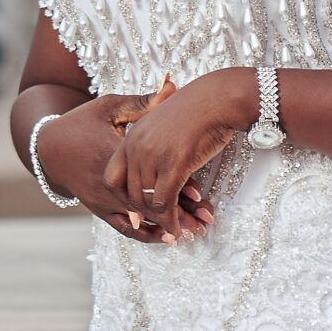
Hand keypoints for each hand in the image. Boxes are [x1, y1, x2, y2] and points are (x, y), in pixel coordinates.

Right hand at [33, 91, 212, 237]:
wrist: (48, 148)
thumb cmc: (82, 122)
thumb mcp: (110, 107)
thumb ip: (143, 102)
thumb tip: (172, 85)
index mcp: (114, 155)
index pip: (149, 175)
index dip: (174, 186)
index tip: (199, 193)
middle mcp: (108, 182)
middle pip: (148, 203)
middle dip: (178, 214)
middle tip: (205, 221)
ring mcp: (103, 199)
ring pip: (139, 220)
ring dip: (166, 229)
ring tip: (191, 234)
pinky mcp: (99, 209)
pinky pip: (123, 227)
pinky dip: (144, 235)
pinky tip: (164, 239)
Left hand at [117, 69, 257, 238]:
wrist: (217, 97)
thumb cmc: (196, 108)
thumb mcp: (162, 121)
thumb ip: (151, 142)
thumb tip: (152, 164)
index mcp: (131, 138)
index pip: (113, 178)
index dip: (123, 199)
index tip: (135, 213)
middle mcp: (137, 148)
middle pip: (130, 194)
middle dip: (145, 216)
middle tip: (159, 229)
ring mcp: (154, 156)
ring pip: (148, 202)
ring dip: (162, 222)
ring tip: (173, 233)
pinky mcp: (174, 164)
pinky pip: (166, 201)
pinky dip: (172, 219)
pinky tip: (180, 226)